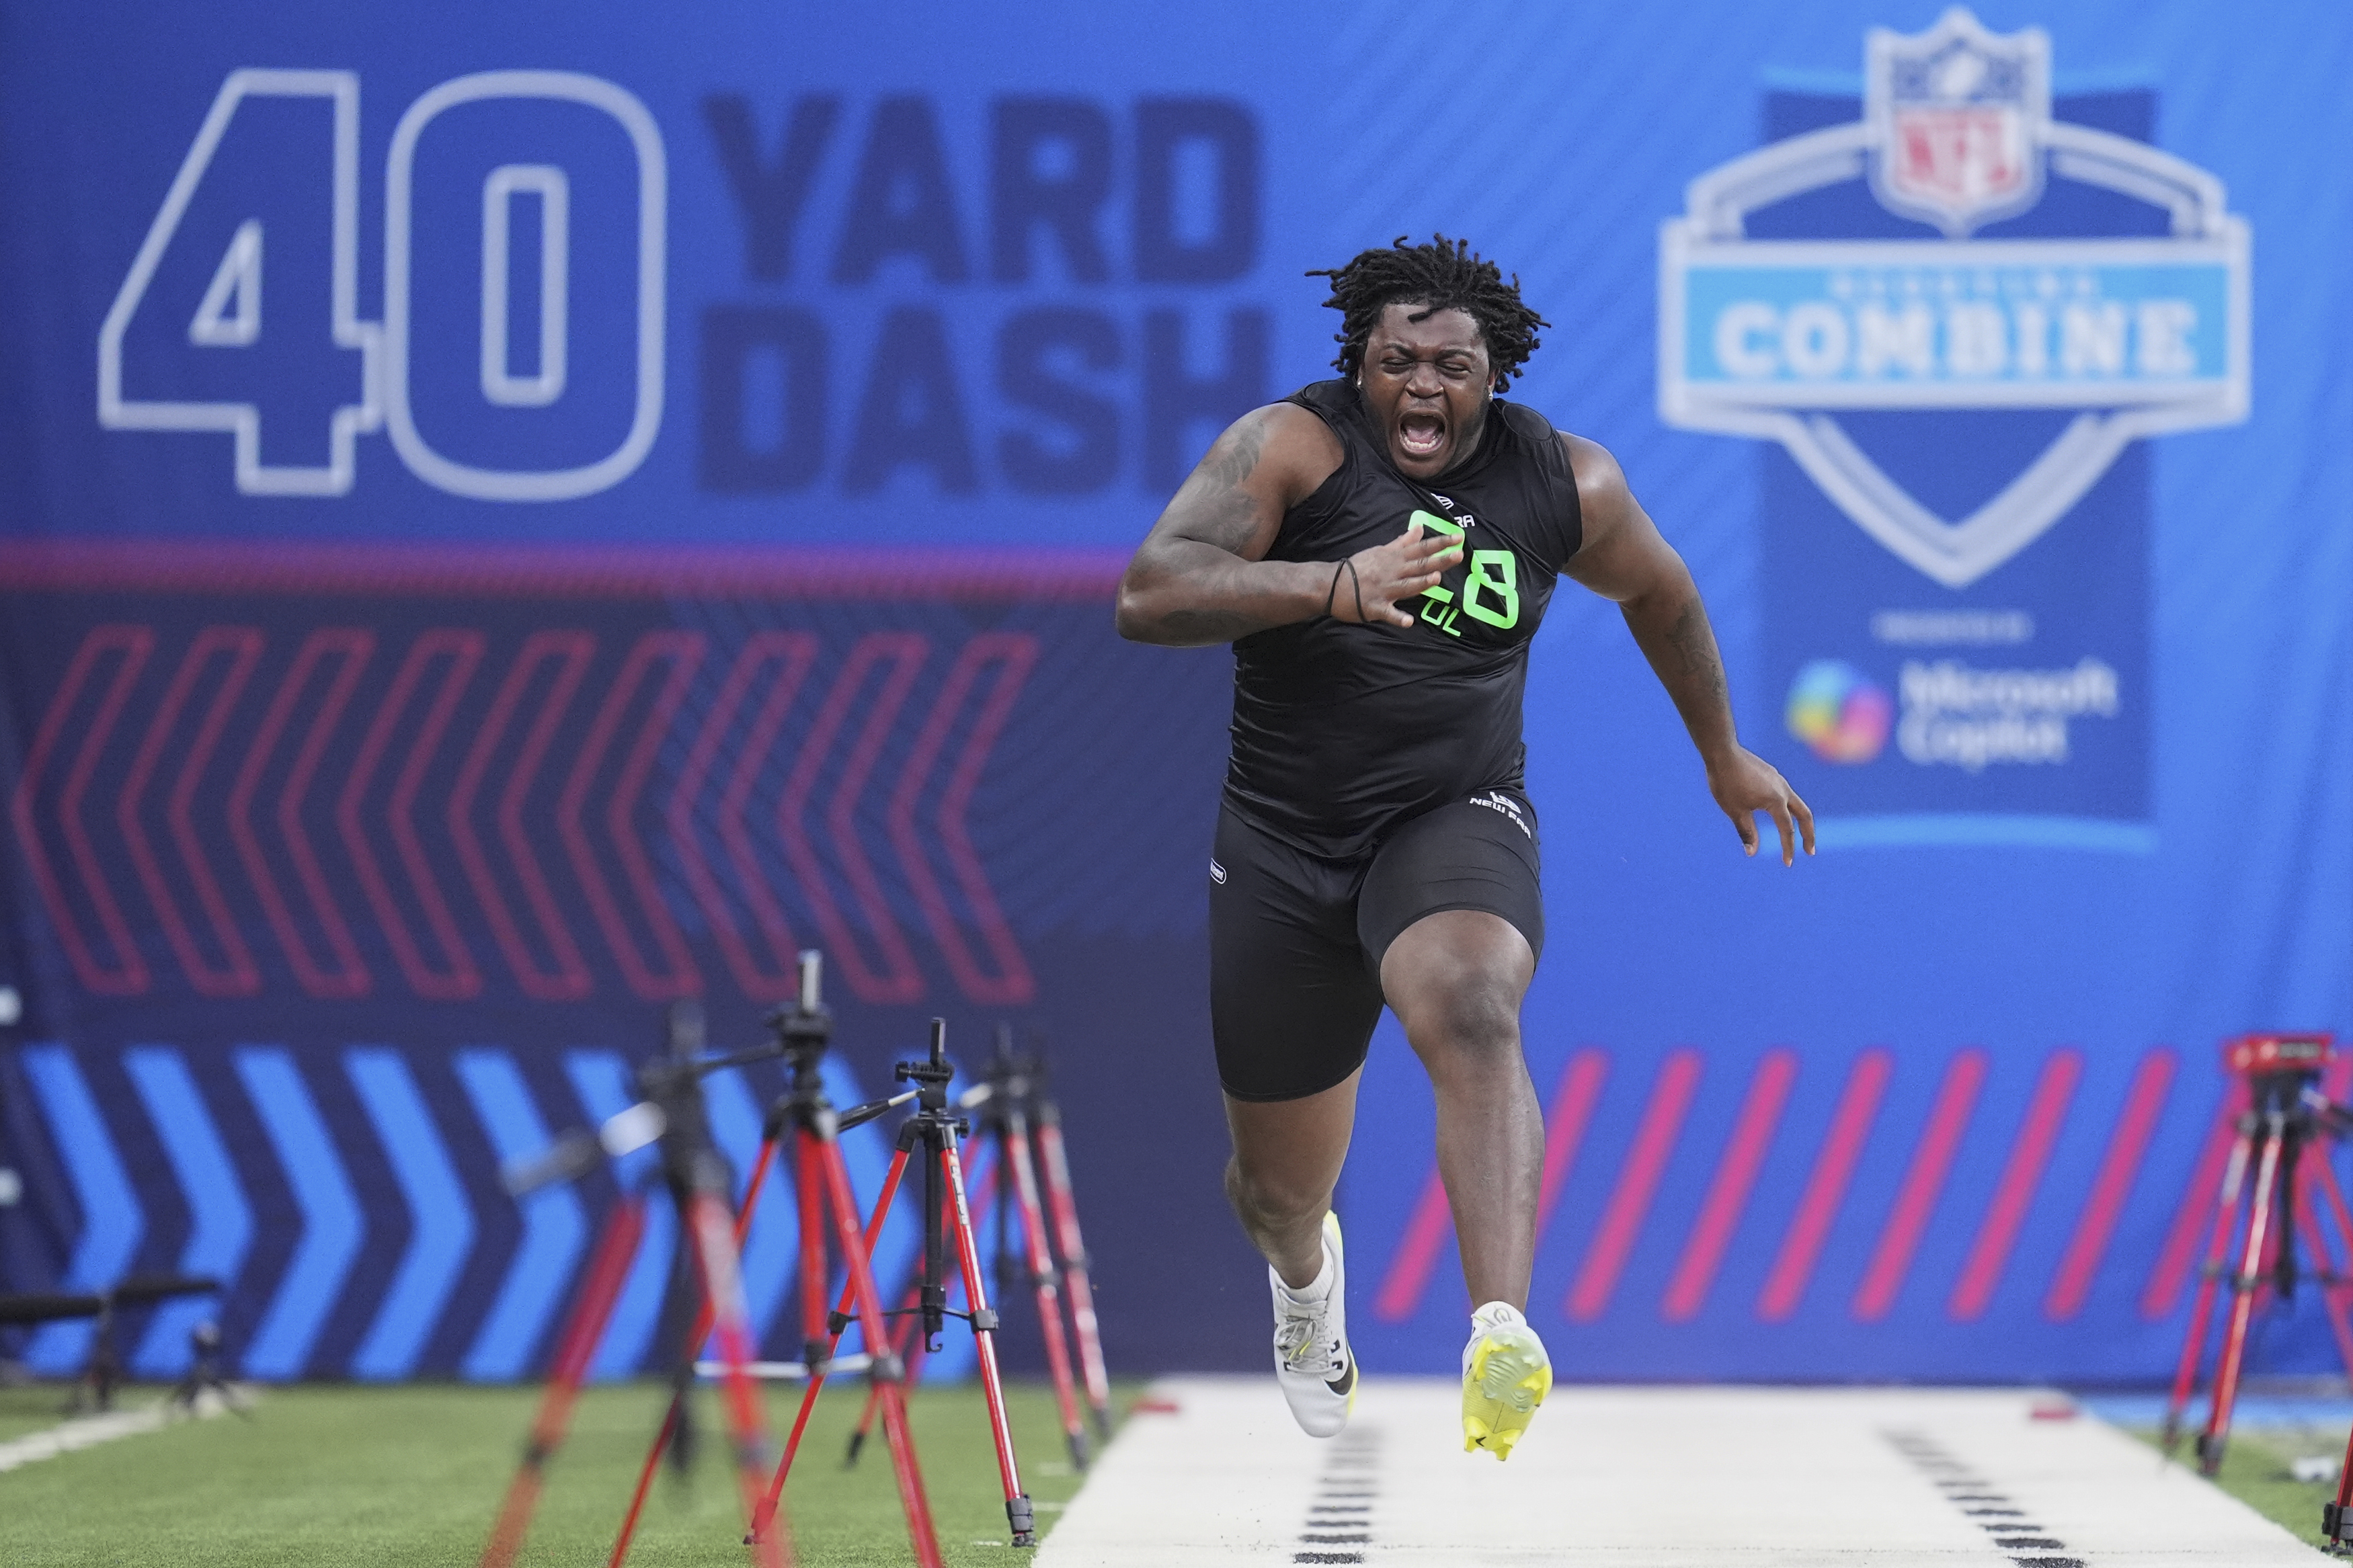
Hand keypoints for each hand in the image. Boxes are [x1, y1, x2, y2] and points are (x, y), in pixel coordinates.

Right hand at [1331, 518, 1464, 626]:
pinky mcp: (1375, 608)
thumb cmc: (1357, 567)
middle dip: (1439, 560)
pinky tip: (1408, 621)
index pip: (1421, 548)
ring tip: (1436, 579)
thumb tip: (1419, 528)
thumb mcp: (1381, 550)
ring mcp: (1384, 590)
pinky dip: (1397, 617)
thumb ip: (1402, 542)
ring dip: (1420, 583)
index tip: (1458, 537)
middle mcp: (1392, 573)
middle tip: (1459, 555)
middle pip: (1419, 565)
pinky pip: (1388, 613)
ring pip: (1406, 586)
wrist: (1331, 584)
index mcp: (1394, 559)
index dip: (1440, 543)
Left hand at [1707, 747, 1814, 865]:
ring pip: (1795, 803)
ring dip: (1799, 819)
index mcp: (1776, 801)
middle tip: (1810, 851)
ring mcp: (1778, 780)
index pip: (1787, 830)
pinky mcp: (1771, 774)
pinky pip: (1784, 794)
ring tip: (1796, 833)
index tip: (1788, 863)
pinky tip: (1777, 811)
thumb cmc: (1726, 782)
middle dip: (1808, 834)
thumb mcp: (1735, 811)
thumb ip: (1747, 832)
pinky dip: (1787, 808)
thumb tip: (1752, 852)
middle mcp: (1783, 789)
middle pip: (1804, 815)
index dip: (1788, 848)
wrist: (1722, 752)